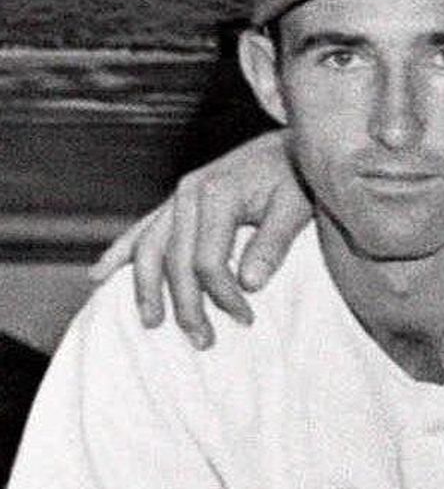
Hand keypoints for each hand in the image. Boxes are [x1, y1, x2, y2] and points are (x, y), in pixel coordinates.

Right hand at [88, 132, 308, 347]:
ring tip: (152, 322)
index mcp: (217, 195)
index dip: (222, 295)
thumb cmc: (297, 178)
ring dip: (147, 287)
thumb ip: (273, 244)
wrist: (290, 147)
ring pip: (150, 247)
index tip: (245, 319)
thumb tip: (250, 284)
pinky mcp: (178, 200)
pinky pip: (143, 229)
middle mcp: (189, 194)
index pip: (208, 259)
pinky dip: (122, 252)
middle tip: (202, 341)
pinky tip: (101, 275)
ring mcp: (179, 196)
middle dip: (185, 303)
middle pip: (173, 258)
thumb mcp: (295, 208)